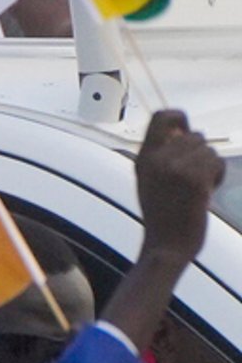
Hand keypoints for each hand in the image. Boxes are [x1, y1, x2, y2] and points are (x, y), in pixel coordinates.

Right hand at [136, 110, 225, 263]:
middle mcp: (158, 159)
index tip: (185, 129)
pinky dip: (218, 175)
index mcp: (144, 157)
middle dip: (201, 153)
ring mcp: (176, 169)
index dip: (178, 117)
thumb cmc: (162, 215)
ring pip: (208, 150)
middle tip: (196, 175)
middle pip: (194, 135)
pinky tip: (208, 191)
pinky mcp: (195, 181)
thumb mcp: (150, 180)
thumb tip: (186, 132)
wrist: (165, 245)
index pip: (160, 117)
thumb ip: (162, 155)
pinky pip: (217, 162)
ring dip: (210, 166)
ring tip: (201, 186)